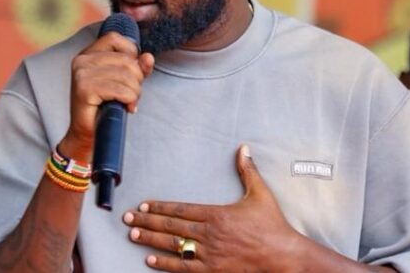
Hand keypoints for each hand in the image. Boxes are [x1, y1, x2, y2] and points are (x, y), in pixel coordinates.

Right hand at [61, 31, 153, 159]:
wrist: (88, 134)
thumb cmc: (105, 106)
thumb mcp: (124, 82)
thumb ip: (137, 67)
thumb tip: (148, 57)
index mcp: (88, 54)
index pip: (115, 38)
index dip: (131, 53)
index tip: (132, 73)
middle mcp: (82, 60)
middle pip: (126, 59)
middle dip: (137, 79)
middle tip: (132, 95)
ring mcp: (81, 74)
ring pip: (126, 75)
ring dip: (135, 93)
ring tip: (128, 102)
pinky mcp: (84, 89)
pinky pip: (121, 90)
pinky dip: (129, 100)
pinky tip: (126, 108)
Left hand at [122, 145, 302, 271]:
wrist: (282, 255)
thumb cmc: (272, 225)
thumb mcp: (261, 194)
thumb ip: (248, 171)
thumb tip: (244, 149)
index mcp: (216, 214)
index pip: (180, 209)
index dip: (159, 206)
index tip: (143, 204)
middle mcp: (208, 233)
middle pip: (170, 226)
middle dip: (147, 221)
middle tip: (127, 218)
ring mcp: (209, 253)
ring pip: (173, 246)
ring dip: (151, 239)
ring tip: (133, 235)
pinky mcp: (212, 270)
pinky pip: (183, 268)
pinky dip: (165, 264)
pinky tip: (150, 260)